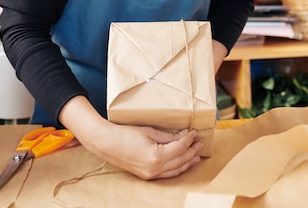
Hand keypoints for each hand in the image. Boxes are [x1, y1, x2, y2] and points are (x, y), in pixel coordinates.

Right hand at [59, 96, 203, 179]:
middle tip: (200, 143)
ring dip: (187, 162)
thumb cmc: (126, 134)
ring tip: (196, 155)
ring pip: (176, 170)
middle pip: (180, 160)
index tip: (194, 132)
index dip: (189, 139)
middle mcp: (155, 169)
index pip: (179, 148)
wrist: (107, 143)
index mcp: (156, 156)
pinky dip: (177, 168)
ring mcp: (151, 174)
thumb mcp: (149, 131)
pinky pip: (167, 174)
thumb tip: (184, 135)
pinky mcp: (147, 176)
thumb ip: (168, 136)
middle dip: (191, 151)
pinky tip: (182, 163)